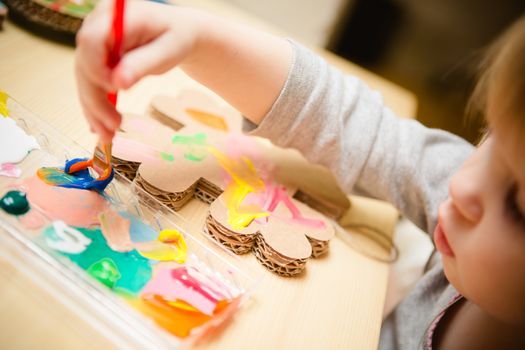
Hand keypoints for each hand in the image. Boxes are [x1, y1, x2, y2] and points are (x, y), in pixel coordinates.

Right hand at [75, 1, 203, 141]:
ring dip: (94, 110)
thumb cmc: (177, 37)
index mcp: (115, 16)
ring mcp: (95, 44)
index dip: (97, 68)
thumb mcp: (167, 50)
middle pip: (84, 64)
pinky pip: (91, 85)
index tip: (115, 90)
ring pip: (85, 79)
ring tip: (108, 135)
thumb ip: (143, 63)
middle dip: (95, 99)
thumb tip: (118, 83)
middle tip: (113, 127)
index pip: (91, 40)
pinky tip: (101, 128)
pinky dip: (96, 107)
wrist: (179, 35)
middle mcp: (98, 26)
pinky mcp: (97, 60)